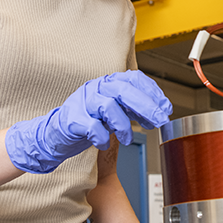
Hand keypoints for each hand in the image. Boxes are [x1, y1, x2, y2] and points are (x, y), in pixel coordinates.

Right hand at [6, 70, 171, 172]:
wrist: (56, 135)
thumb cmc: (88, 122)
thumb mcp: (115, 112)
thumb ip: (134, 109)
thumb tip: (159, 112)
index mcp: (107, 83)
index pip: (134, 78)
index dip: (152, 92)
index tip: (166, 107)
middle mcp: (95, 88)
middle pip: (124, 90)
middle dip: (146, 106)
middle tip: (160, 121)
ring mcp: (82, 102)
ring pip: (109, 106)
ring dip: (123, 125)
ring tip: (127, 138)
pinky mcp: (72, 120)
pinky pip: (92, 127)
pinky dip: (103, 137)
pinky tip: (105, 143)